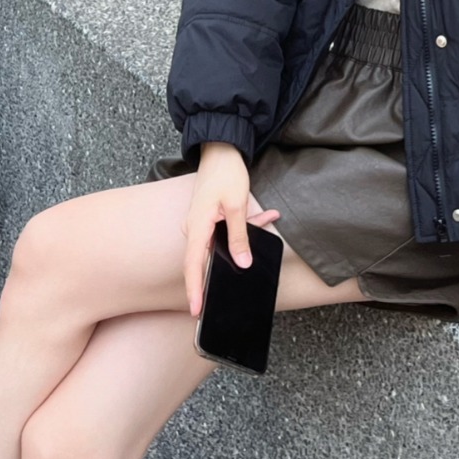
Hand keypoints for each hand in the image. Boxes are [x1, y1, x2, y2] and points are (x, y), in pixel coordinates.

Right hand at [182, 142, 280, 316]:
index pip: (192, 265)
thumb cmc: (226, 173)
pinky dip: (244, 228)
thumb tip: (242, 262)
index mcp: (197, 227)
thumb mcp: (236, 206)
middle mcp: (194, 228)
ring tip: (265, 224)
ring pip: (219, 243)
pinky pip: (223, 231)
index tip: (196, 310)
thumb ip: (239, 236)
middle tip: (232, 289)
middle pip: (203, 259)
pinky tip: (266, 218)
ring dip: (241, 241)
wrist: (221, 148)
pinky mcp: (208, 217)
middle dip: (222, 270)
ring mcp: (200, 223)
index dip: (194, 290)